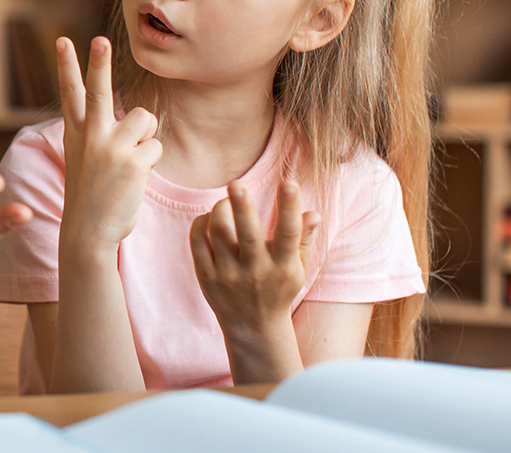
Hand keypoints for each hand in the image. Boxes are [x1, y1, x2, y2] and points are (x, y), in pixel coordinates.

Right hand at [57, 35, 162, 257]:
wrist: (87, 233)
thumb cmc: (91, 195)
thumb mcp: (84, 158)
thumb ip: (100, 134)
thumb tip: (139, 119)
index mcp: (75, 133)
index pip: (70, 93)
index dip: (66, 65)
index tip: (63, 41)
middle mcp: (90, 135)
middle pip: (99, 90)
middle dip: (99, 63)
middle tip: (101, 40)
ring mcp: (110, 147)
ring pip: (145, 118)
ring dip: (145, 136)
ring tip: (130, 159)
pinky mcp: (132, 161)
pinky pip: (155, 146)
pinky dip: (150, 160)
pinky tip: (134, 178)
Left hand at [189, 179, 321, 341]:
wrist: (253, 327)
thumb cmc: (278, 289)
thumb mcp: (297, 269)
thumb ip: (303, 239)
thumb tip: (313, 212)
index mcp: (283, 267)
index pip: (289, 234)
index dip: (289, 208)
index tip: (289, 182)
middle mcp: (255, 272)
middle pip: (247, 234)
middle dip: (242, 206)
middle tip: (237, 183)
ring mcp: (228, 275)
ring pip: (218, 233)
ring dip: (220, 209)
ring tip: (227, 201)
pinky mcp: (206, 276)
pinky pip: (198, 241)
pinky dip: (202, 222)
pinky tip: (210, 217)